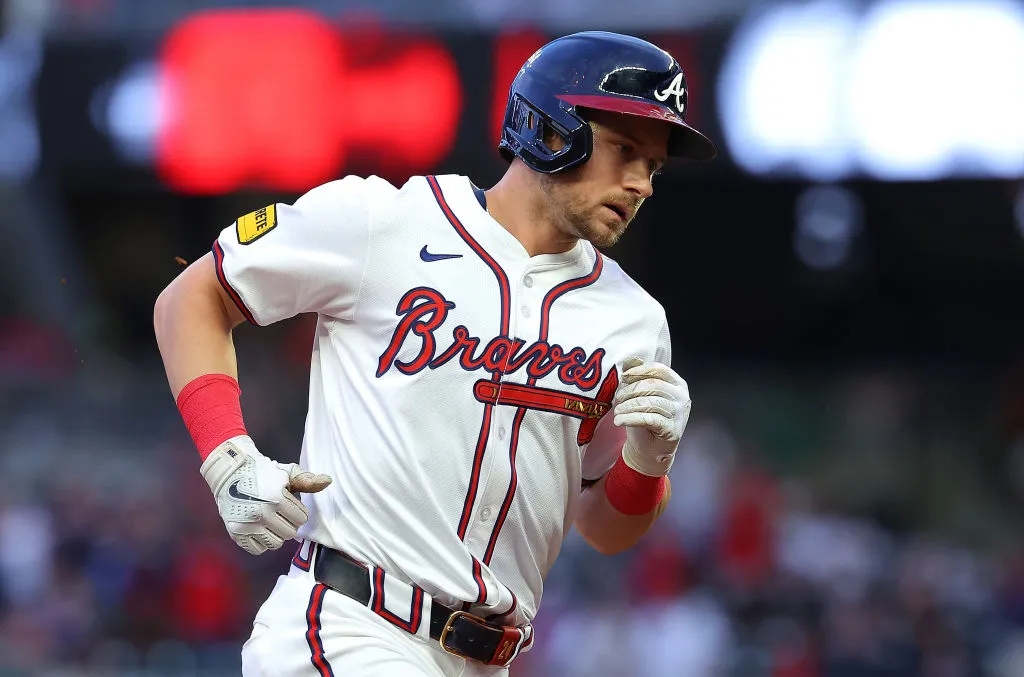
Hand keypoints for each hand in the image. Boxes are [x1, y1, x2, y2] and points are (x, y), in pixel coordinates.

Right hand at [199, 435, 332, 554]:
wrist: (230, 472)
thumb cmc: (263, 472)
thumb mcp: (286, 473)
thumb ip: (307, 481)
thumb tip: (328, 481)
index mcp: (276, 498)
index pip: (301, 518)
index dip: (298, 511)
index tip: (289, 504)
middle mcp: (261, 513)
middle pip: (290, 533)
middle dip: (288, 523)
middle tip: (280, 513)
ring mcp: (247, 524)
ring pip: (275, 544)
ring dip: (276, 534)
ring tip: (270, 521)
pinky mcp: (236, 533)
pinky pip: (258, 549)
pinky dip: (261, 542)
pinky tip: (259, 528)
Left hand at [612, 358, 690, 476]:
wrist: (650, 449)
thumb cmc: (646, 418)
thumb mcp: (640, 395)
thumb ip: (638, 376)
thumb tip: (631, 360)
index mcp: (677, 384)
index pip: (658, 370)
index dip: (639, 371)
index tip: (623, 377)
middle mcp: (682, 397)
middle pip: (652, 386)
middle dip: (630, 391)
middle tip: (617, 399)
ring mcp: (680, 414)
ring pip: (649, 403)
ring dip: (628, 406)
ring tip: (617, 411)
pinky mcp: (673, 430)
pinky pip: (648, 419)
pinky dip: (630, 418)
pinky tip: (619, 421)